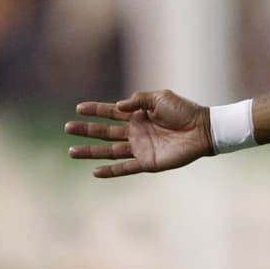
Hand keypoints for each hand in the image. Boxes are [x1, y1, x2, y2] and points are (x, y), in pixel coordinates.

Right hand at [65, 90, 212, 177]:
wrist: (202, 129)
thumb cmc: (183, 111)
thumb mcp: (159, 97)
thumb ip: (138, 100)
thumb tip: (117, 106)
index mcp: (138, 115)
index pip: (111, 113)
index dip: (95, 110)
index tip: (78, 108)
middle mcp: (135, 132)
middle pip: (105, 132)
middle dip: (86, 130)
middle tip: (67, 128)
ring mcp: (140, 148)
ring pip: (110, 151)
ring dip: (91, 151)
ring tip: (72, 151)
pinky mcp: (148, 162)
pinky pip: (125, 168)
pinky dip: (111, 171)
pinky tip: (95, 171)